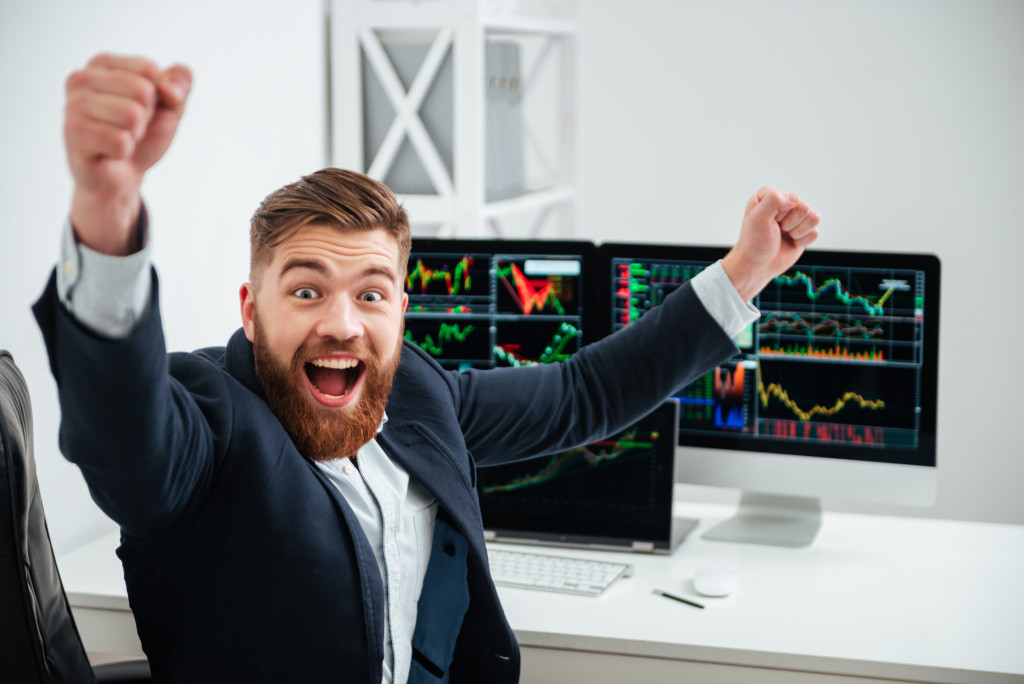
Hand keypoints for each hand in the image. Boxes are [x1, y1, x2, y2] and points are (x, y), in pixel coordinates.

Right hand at [64, 53, 191, 254]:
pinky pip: (120, 140)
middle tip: (130, 129)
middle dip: (146, 117)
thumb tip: (167, 89)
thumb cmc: (143, 135)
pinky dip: (124, 151)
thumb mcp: (172, 105)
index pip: (150, 71)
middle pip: (142, 91)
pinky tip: (110, 152)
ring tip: (120, 138)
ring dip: (135, 135)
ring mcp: (72, 105)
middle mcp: (81, 78)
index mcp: (103, 64)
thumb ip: (181, 82)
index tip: (143, 109)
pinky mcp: (72, 133)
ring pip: (132, 115)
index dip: (158, 97)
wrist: (124, 174)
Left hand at [721, 186, 819, 300]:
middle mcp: (784, 202)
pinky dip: (803, 241)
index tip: (768, 221)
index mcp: (769, 194)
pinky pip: (815, 232)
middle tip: (777, 229)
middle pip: (804, 207)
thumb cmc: (754, 242)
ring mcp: (795, 216)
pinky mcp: (804, 230)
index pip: (790, 197)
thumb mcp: (757, 219)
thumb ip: (773, 201)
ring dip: (798, 231)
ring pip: (814, 217)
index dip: (780, 213)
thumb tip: (795, 198)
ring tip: (784, 235)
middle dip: (790, 223)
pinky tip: (791, 242)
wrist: (758, 265)